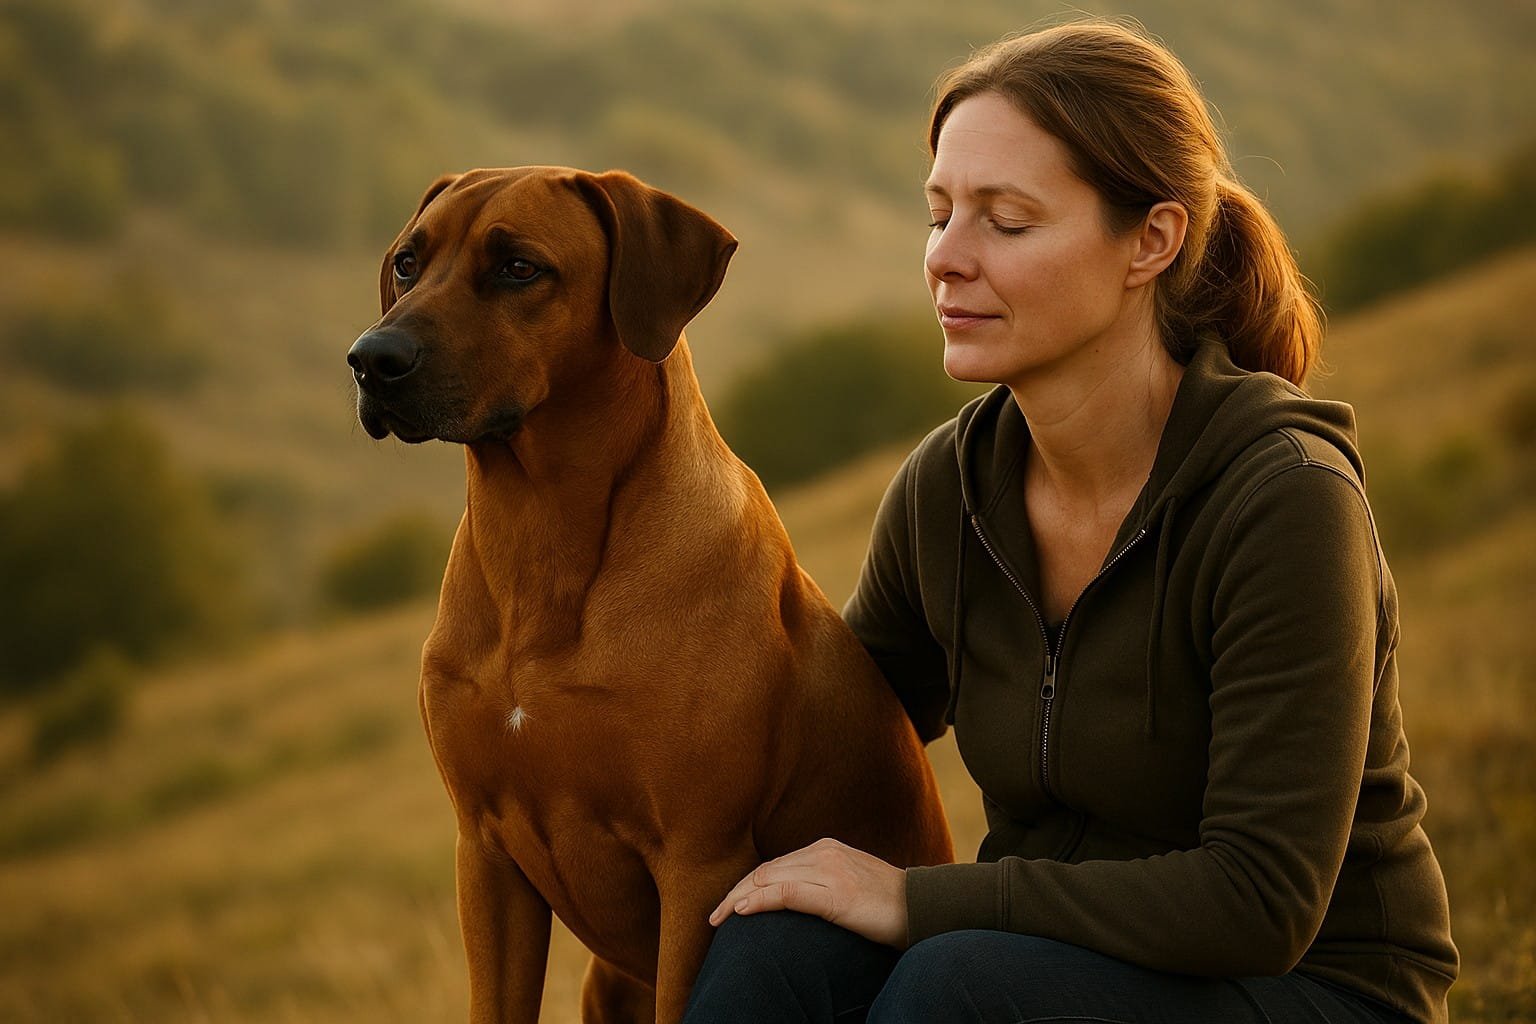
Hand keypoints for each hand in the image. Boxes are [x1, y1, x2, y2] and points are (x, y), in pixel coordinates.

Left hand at [708, 838, 908, 947]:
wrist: (922, 907)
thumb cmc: (886, 903)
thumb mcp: (849, 882)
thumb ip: (821, 882)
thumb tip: (791, 898)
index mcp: (825, 848)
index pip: (773, 866)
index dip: (746, 885)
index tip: (729, 906)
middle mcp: (823, 853)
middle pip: (765, 871)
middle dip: (735, 893)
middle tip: (715, 917)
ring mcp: (830, 871)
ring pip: (770, 880)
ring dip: (739, 899)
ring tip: (720, 918)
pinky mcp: (836, 894)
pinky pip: (787, 894)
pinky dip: (760, 901)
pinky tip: (743, 911)